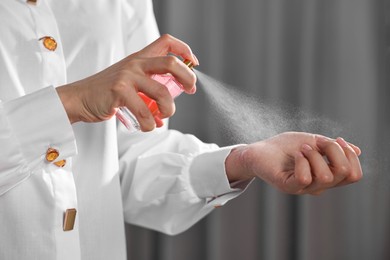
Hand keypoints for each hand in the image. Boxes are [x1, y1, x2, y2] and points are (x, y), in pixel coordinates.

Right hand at [57, 34, 197, 130]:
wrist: (78, 98)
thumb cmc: (106, 92)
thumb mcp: (128, 80)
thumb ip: (148, 87)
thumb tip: (168, 107)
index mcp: (139, 58)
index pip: (166, 42)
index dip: (184, 50)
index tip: (193, 63)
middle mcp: (135, 64)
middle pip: (171, 63)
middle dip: (187, 77)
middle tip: (190, 90)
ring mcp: (127, 77)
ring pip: (162, 93)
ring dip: (168, 110)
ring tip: (162, 117)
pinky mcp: (119, 92)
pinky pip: (144, 112)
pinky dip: (150, 124)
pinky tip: (147, 126)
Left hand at [225, 132, 362, 194]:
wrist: (259, 150)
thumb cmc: (285, 146)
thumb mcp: (313, 142)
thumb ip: (333, 148)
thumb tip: (357, 150)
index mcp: (326, 176)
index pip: (353, 175)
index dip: (350, 156)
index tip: (337, 140)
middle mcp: (317, 186)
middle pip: (344, 174)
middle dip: (334, 151)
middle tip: (315, 142)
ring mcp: (302, 188)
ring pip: (326, 177)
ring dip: (315, 155)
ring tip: (302, 148)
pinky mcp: (287, 186)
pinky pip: (304, 178)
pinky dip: (302, 161)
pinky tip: (295, 154)